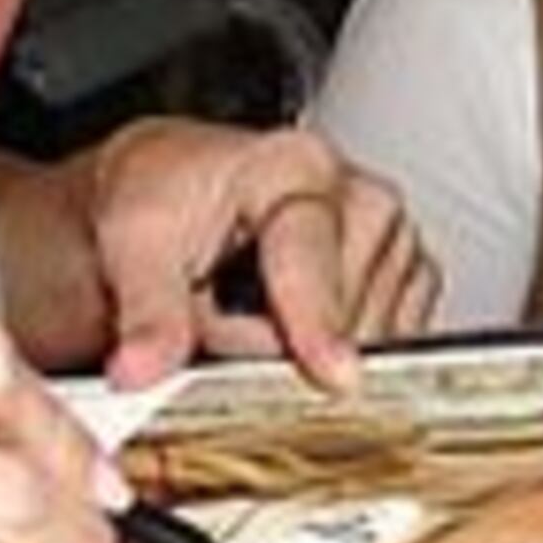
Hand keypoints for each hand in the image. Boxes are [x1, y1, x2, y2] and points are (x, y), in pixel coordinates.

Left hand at [0, 122, 436, 393]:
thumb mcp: (132, 241)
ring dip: (301, 354)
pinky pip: (382, 351)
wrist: (179, 190)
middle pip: (338, 318)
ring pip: (362, 345)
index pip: (312, 259)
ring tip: (252, 312)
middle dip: (273, 343)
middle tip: (219, 310)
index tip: (333, 374)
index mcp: (298, 167)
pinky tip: (294, 324)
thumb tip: (142, 366)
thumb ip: (146, 309)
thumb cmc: (166, 199)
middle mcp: (361, 198)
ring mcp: (394, 242)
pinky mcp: (410, 283)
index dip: (317, 322)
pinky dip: (331, 357)